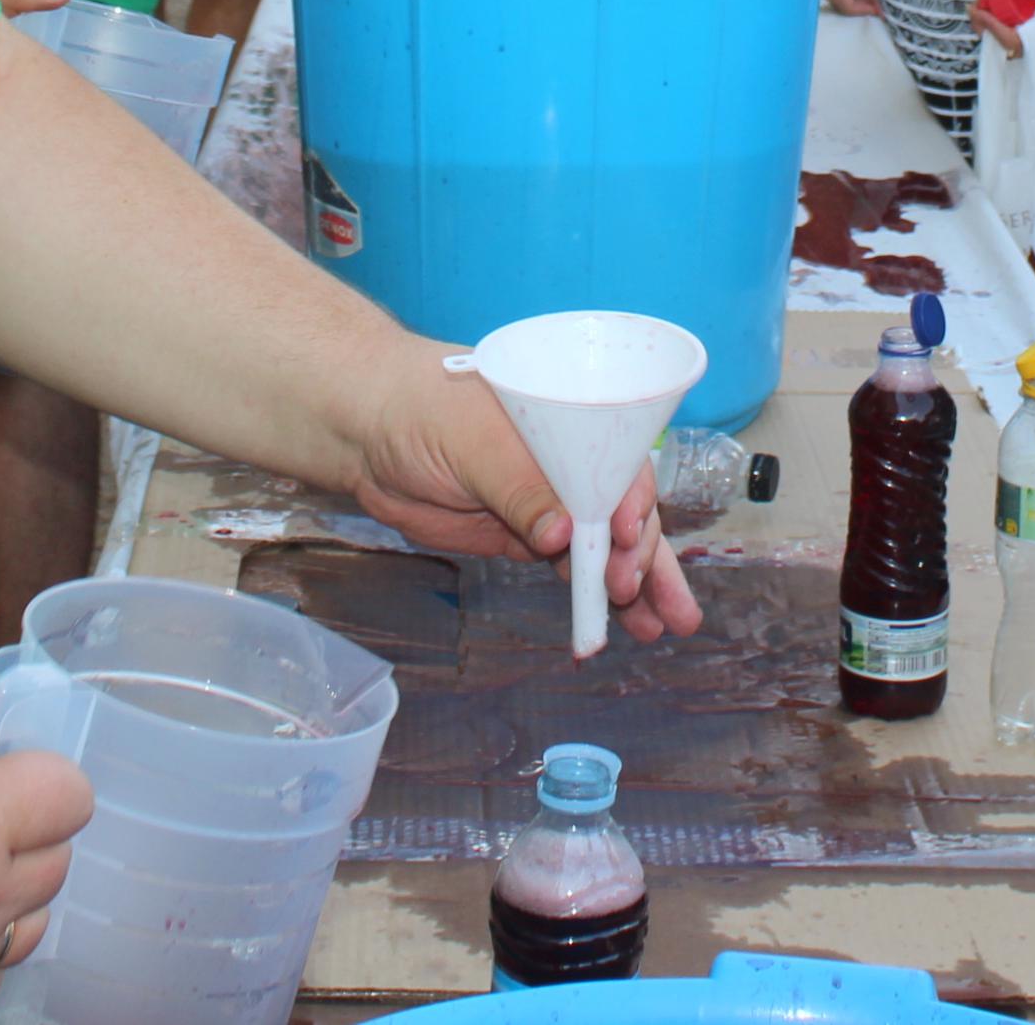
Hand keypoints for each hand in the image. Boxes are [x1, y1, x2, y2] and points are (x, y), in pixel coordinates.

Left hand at [341, 355, 700, 651]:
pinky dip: (596, 595)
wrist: (367, 433)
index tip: (621, 535)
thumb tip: (562, 535)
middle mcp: (571, 458)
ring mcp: (551, 499)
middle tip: (627, 589)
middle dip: (639, 552)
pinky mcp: (528, 534)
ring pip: (606, 545)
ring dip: (639, 584)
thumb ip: (518, 487)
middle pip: (622, 506)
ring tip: (667, 626)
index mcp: (571, 416)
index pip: (618, 457)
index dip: (628, 497)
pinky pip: (573, 565)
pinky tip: (629, 623)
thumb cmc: (423, 408)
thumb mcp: (472, 440)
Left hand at [973, 0, 1034, 51]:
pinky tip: (988, 10)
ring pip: (1006, 43)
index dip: (993, 28)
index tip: (979, 10)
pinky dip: (997, 26)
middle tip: (972, 8)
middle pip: (1005, 47)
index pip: (1014, 40)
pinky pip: (1011, 36)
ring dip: (988, 27)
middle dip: (984, 29)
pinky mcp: (1033, 37)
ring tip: (977, 7)